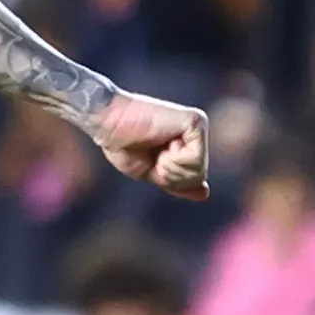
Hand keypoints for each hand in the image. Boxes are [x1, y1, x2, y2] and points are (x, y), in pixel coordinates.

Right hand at [93, 90, 208, 199]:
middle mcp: (197, 132)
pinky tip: (163, 141)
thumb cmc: (124, 145)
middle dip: (170, 176)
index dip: (169, 181)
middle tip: (153, 155)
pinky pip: (195, 159)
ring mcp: (198, 125)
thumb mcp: (153, 172)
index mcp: (188, 142)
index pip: (194, 179)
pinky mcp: (195, 121)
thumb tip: (205, 193)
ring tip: (157, 147)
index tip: (152, 160)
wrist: (109, 123)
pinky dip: (174, 159)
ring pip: (199, 171)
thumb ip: (177, 182)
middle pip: (198, 176)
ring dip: (170, 167)